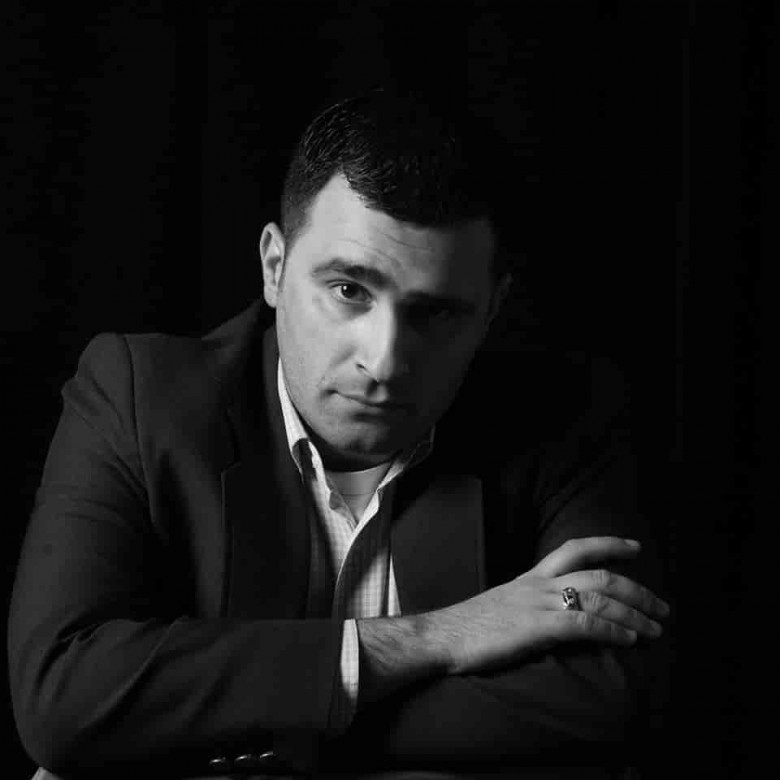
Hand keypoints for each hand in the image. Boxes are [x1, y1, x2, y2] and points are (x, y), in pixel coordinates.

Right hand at [433, 536, 668, 674]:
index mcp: (532, 576)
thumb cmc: (472, 626)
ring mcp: (539, 604)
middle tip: (661, 606)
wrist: (443, 636)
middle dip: (636, 589)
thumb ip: (534, 603)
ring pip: (598, 598)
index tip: (636, 547)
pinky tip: (629, 639)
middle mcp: (540, 584)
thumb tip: (559, 613)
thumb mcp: (507, 604)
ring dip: (633, 614)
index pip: (575, 548)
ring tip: (655, 628)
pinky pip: (584, 624)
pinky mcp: (537, 627)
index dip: (609, 544)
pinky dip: (612, 630)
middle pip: (598, 574)